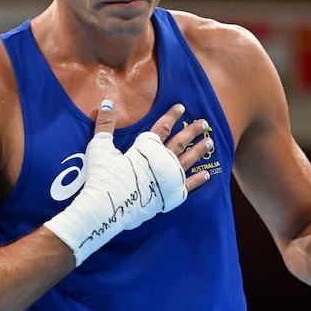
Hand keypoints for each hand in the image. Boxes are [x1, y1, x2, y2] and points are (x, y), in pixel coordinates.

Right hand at [44, 100, 212, 264]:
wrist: (108, 207)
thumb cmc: (104, 177)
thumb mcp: (100, 147)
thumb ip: (105, 124)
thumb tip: (107, 103)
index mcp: (147, 148)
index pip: (162, 127)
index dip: (171, 116)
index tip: (181, 107)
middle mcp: (162, 161)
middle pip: (181, 142)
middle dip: (192, 131)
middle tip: (204, 123)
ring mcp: (168, 178)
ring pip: (188, 160)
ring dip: (199, 150)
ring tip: (210, 142)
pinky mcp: (170, 196)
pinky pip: (188, 186)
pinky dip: (198, 180)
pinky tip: (207, 174)